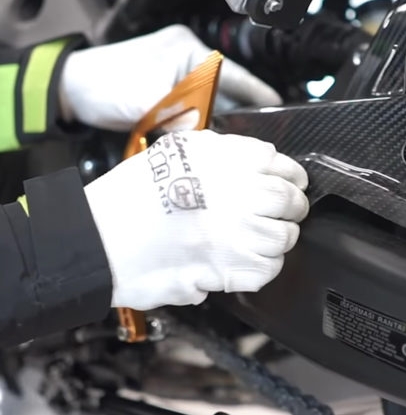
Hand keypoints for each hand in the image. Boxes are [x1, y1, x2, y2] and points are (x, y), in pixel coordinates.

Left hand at [58, 25, 280, 131]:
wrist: (73, 91)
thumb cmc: (104, 80)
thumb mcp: (150, 97)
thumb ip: (184, 116)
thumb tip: (210, 135)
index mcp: (188, 51)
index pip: (233, 72)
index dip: (257, 90)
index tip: (276, 104)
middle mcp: (186, 64)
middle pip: (225, 91)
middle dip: (239, 112)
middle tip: (258, 134)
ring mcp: (177, 83)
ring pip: (210, 106)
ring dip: (218, 123)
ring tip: (239, 143)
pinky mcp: (167, 100)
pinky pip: (194, 115)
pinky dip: (201, 127)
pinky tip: (211, 142)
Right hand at [83, 130, 308, 310]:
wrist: (99, 238)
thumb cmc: (131, 197)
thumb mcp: (179, 151)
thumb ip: (223, 151)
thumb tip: (260, 161)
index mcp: (226, 158)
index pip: (281, 164)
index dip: (291, 177)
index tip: (291, 184)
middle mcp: (238, 191)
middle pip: (290, 200)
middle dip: (291, 208)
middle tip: (281, 214)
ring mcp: (236, 232)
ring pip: (284, 236)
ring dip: (277, 239)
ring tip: (258, 240)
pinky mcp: (229, 268)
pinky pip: (267, 269)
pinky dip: (262, 267)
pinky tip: (244, 261)